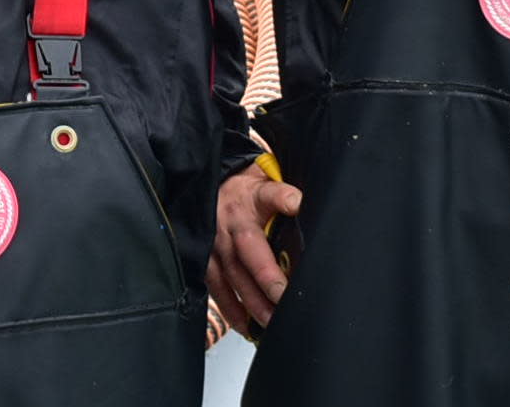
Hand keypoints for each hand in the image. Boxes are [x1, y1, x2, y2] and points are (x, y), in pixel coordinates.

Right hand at [207, 165, 300, 334]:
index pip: (270, 194)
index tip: (296, 203)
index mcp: (251, 198)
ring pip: (232, 276)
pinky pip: (217, 289)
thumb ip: (286, 193)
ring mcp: (215, 244)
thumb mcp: (266, 182)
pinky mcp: (205, 262)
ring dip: (252, 302)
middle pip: (250, 250)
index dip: (283, 198)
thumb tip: (304, 204)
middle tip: (284, 297)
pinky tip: (246, 327)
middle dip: (267, 277)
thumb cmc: (245, 192)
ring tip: (270, 322)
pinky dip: (231, 311)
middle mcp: (231, 223)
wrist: (209, 190)